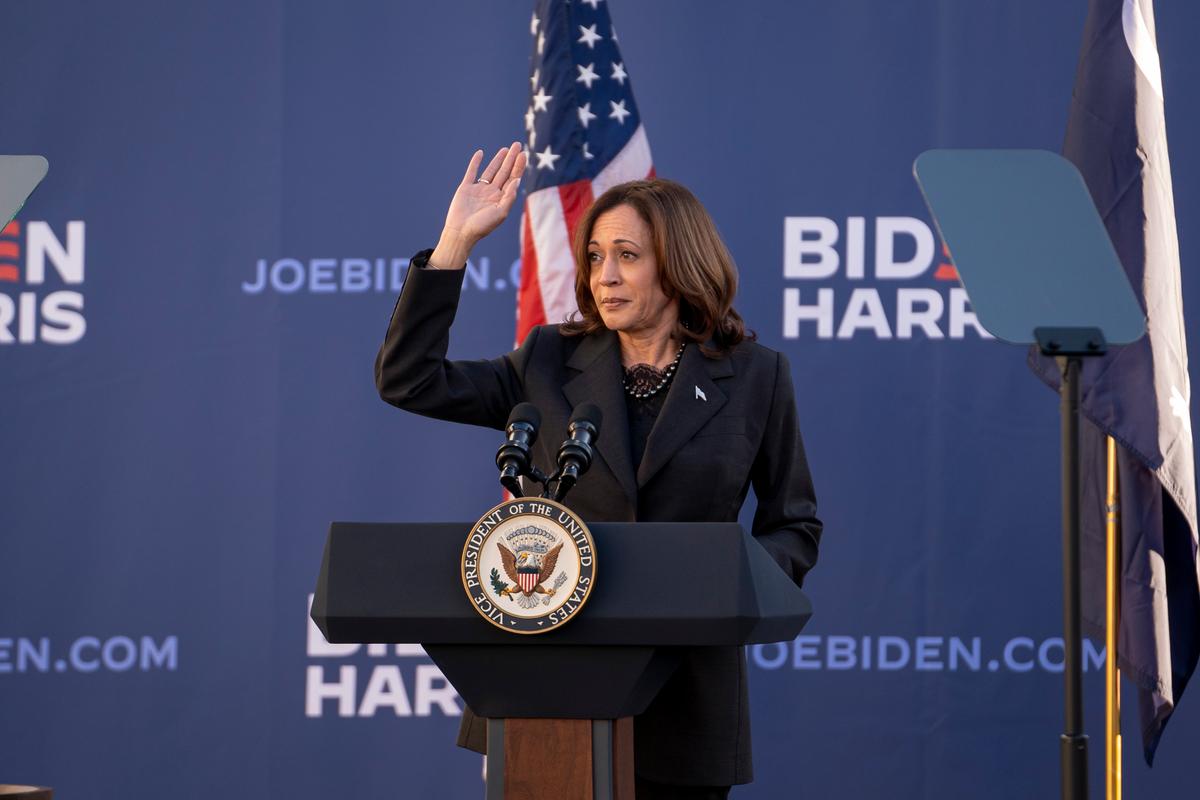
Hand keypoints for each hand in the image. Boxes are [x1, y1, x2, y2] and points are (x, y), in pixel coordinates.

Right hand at [430, 142, 527, 268]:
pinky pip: (472, 172)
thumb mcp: (500, 213)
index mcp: (501, 199)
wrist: (461, 232)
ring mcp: (479, 189)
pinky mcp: (466, 188)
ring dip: (498, 159)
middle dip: (511, 159)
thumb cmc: (482, 226)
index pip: (513, 179)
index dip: (518, 166)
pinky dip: (475, 163)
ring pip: (491, 170)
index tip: (523, 154)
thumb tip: (517, 180)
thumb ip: (509, 197)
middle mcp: (492, 193)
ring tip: (506, 149)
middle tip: (517, 145)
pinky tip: (480, 153)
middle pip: (504, 172)